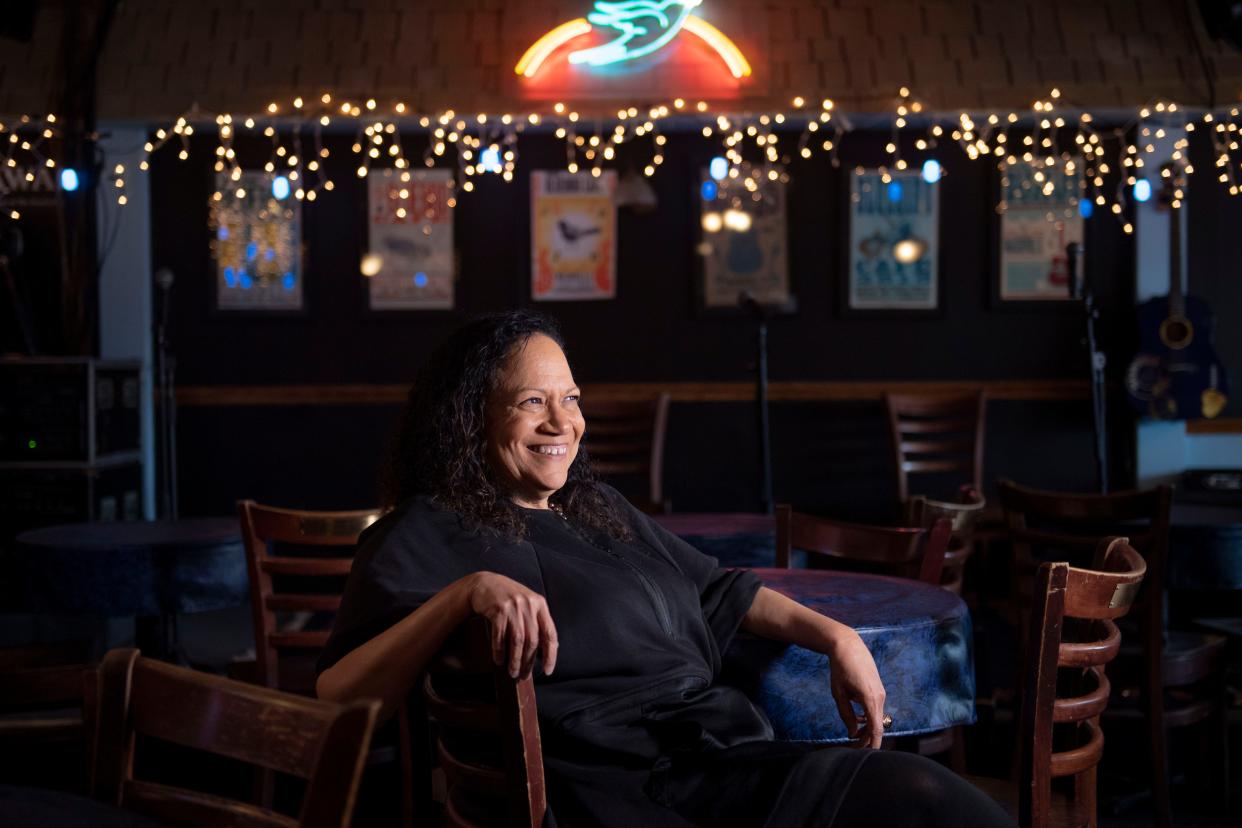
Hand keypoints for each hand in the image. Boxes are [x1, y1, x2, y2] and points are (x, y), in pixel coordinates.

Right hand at [466, 572, 557, 679]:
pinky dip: (499, 651)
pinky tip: (499, 660)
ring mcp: (513, 607)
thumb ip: (537, 622)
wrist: (484, 583)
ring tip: (512, 672)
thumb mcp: (527, 605)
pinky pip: (500, 636)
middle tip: (524, 676)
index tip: (548, 670)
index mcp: (540, 604)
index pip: (550, 634)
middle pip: (533, 640)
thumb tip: (545, 650)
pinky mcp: (498, 610)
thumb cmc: (508, 598)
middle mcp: (528, 605)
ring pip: (518, 640)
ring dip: (515, 660)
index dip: (551, 655)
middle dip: (528, 662)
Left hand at [827, 629, 886, 748]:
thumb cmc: (840, 668)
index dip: (872, 743)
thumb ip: (846, 714)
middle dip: (867, 738)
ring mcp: (881, 692)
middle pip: (877, 725)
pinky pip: (876, 708)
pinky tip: (858, 718)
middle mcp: (880, 696)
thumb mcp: (838, 693)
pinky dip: (869, 716)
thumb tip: (853, 733)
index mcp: (870, 698)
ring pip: (877, 717)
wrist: (848, 646)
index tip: (866, 754)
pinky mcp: (879, 689)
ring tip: (854, 734)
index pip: (875, 728)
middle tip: (854, 747)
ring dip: (867, 727)